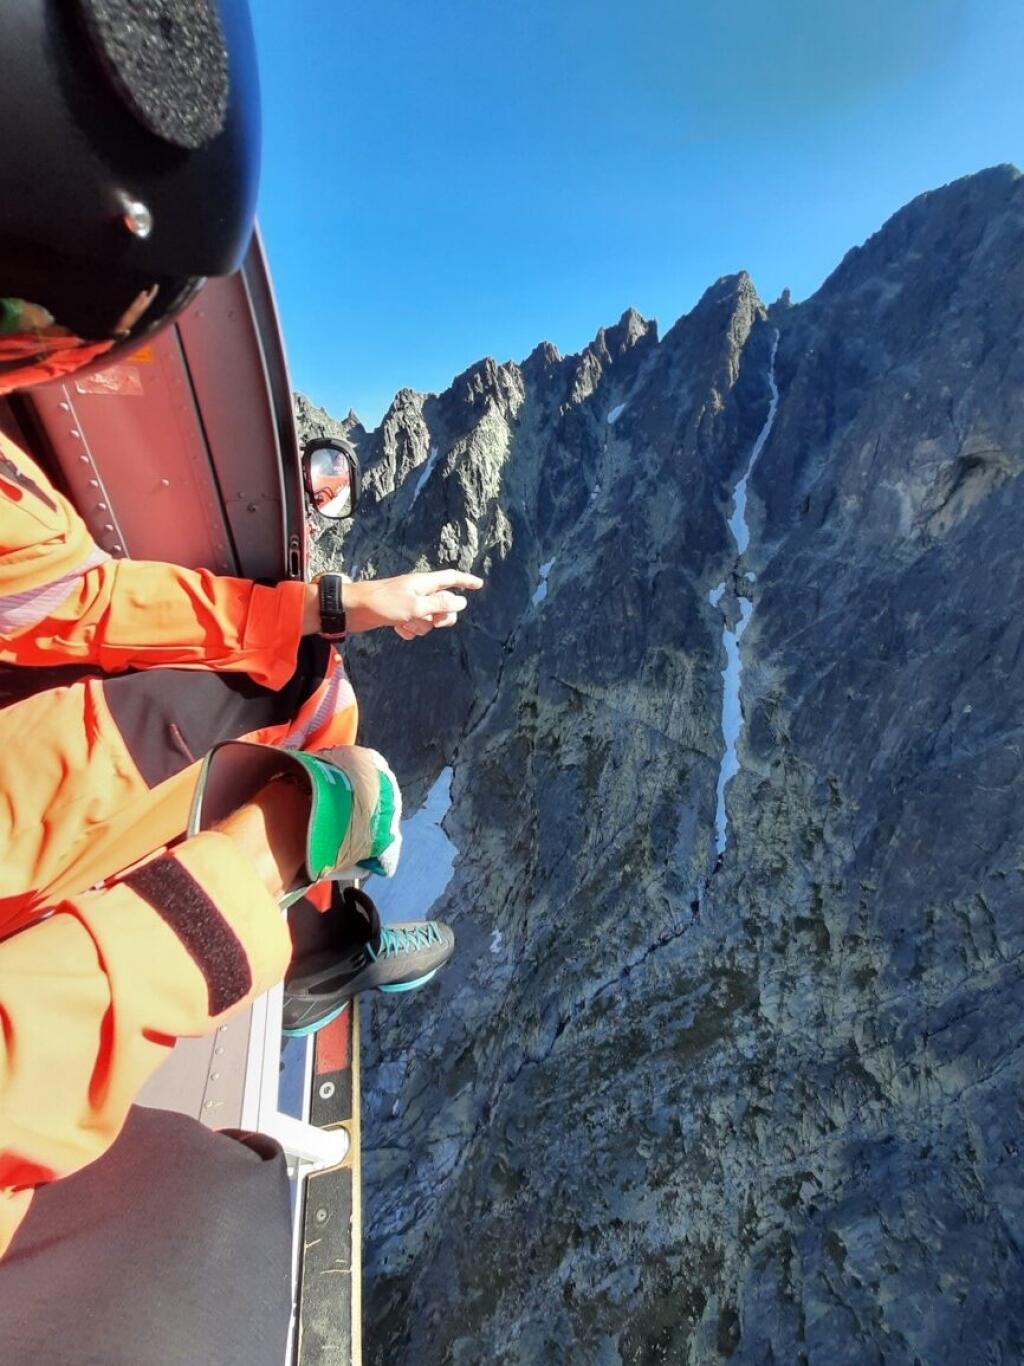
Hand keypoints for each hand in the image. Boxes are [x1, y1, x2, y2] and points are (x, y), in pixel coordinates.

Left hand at [345, 570, 482, 637]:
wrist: (353, 609)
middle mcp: (418, 592)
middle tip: (435, 621)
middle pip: (444, 604)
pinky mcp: (398, 615)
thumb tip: (462, 602)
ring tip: (406, 624)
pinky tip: (398, 629)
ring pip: (429, 618)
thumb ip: (440, 604)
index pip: (451, 578)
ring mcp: (408, 604)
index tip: (479, 585)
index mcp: (424, 583)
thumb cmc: (383, 604)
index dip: (466, 581)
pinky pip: (414, 626)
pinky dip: (409, 630)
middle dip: (443, 616)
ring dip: (422, 626)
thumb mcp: (416, 606)